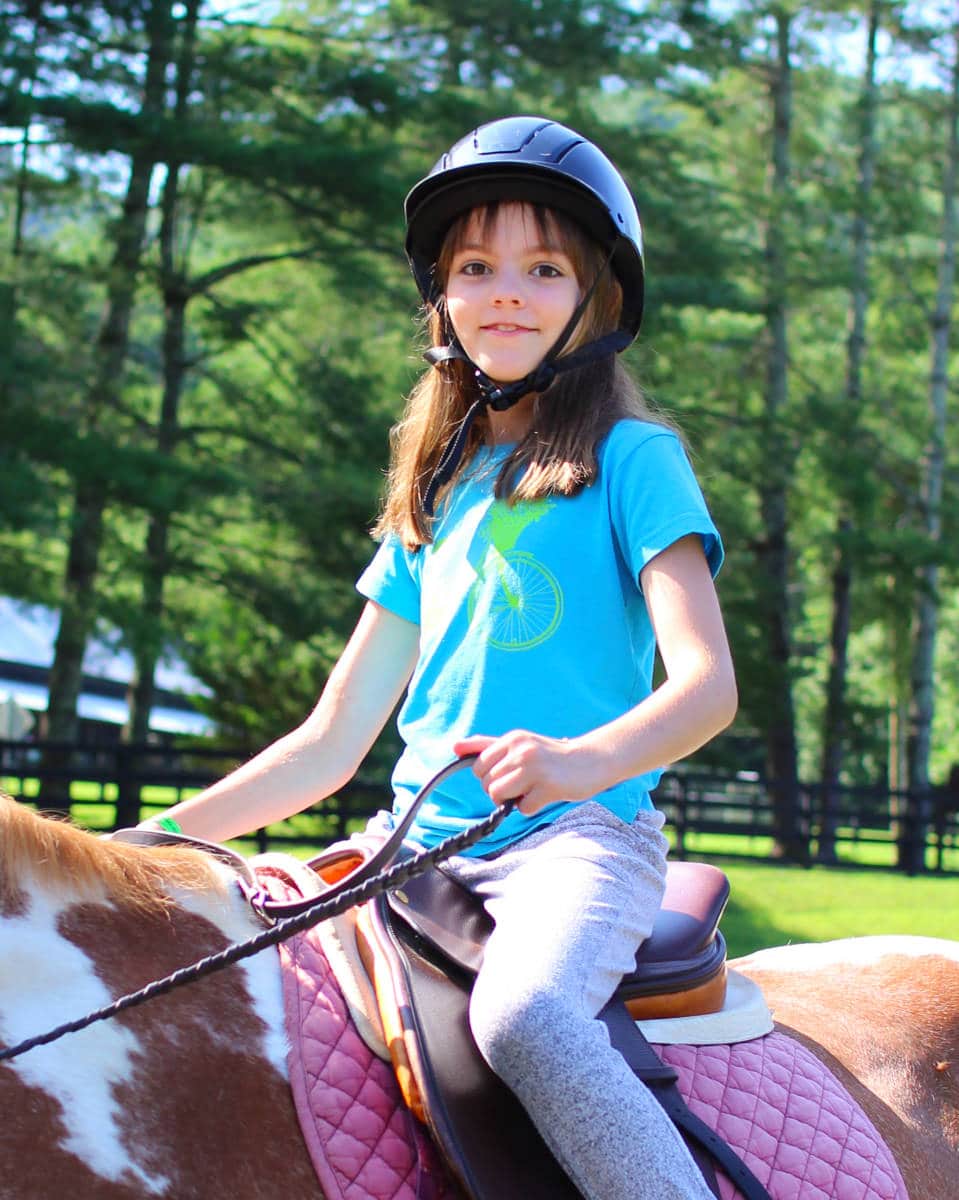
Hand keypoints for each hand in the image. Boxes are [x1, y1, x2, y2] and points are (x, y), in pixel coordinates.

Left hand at [453, 731, 596, 814]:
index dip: (490, 777)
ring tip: (533, 788)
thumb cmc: (551, 756)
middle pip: (487, 784)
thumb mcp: (519, 744)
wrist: (592, 760)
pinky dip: (532, 807)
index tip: (509, 775)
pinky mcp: (548, 786)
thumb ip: (486, 745)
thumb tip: (455, 746)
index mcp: (512, 739)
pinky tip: (547, 794)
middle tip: (525, 783)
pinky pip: (523, 808)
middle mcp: (521, 750)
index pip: (478, 766)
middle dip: (502, 790)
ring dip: (514, 799)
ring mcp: (534, 768)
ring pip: (499, 796)